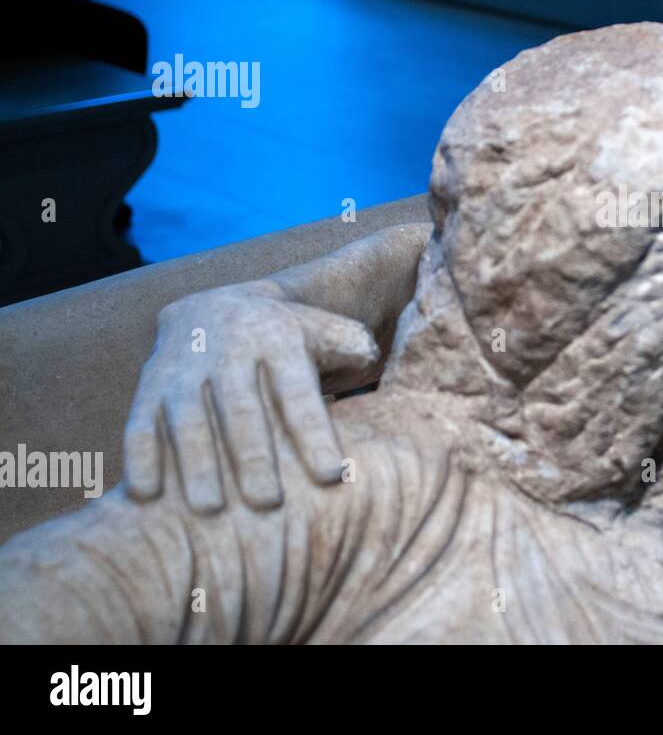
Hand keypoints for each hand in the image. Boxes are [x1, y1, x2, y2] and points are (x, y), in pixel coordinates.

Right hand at [124, 282, 380, 511]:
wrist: (215, 306)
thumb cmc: (289, 339)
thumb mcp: (325, 331)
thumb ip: (352, 347)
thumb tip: (369, 359)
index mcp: (279, 340)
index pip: (298, 392)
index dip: (314, 432)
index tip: (331, 474)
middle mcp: (228, 351)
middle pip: (241, 409)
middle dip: (253, 457)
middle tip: (267, 503)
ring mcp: (184, 368)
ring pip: (188, 418)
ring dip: (196, 463)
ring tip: (209, 509)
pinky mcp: (149, 386)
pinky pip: (140, 422)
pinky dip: (140, 456)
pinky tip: (144, 496)